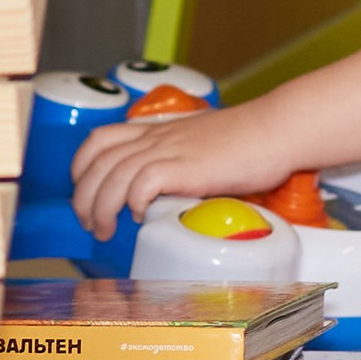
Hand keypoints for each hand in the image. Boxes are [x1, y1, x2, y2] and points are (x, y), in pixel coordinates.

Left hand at [72, 104, 286, 239]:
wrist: (277, 129)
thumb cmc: (250, 140)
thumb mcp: (203, 144)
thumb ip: (183, 162)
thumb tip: (173, 192)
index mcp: (159, 131)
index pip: (101, 139)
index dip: (83, 167)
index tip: (85, 191)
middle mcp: (157, 137)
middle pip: (98, 162)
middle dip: (84, 196)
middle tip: (90, 223)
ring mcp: (170, 150)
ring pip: (113, 175)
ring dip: (101, 206)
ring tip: (105, 230)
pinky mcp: (185, 167)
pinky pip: (142, 183)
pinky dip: (133, 202)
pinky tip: (140, 217)